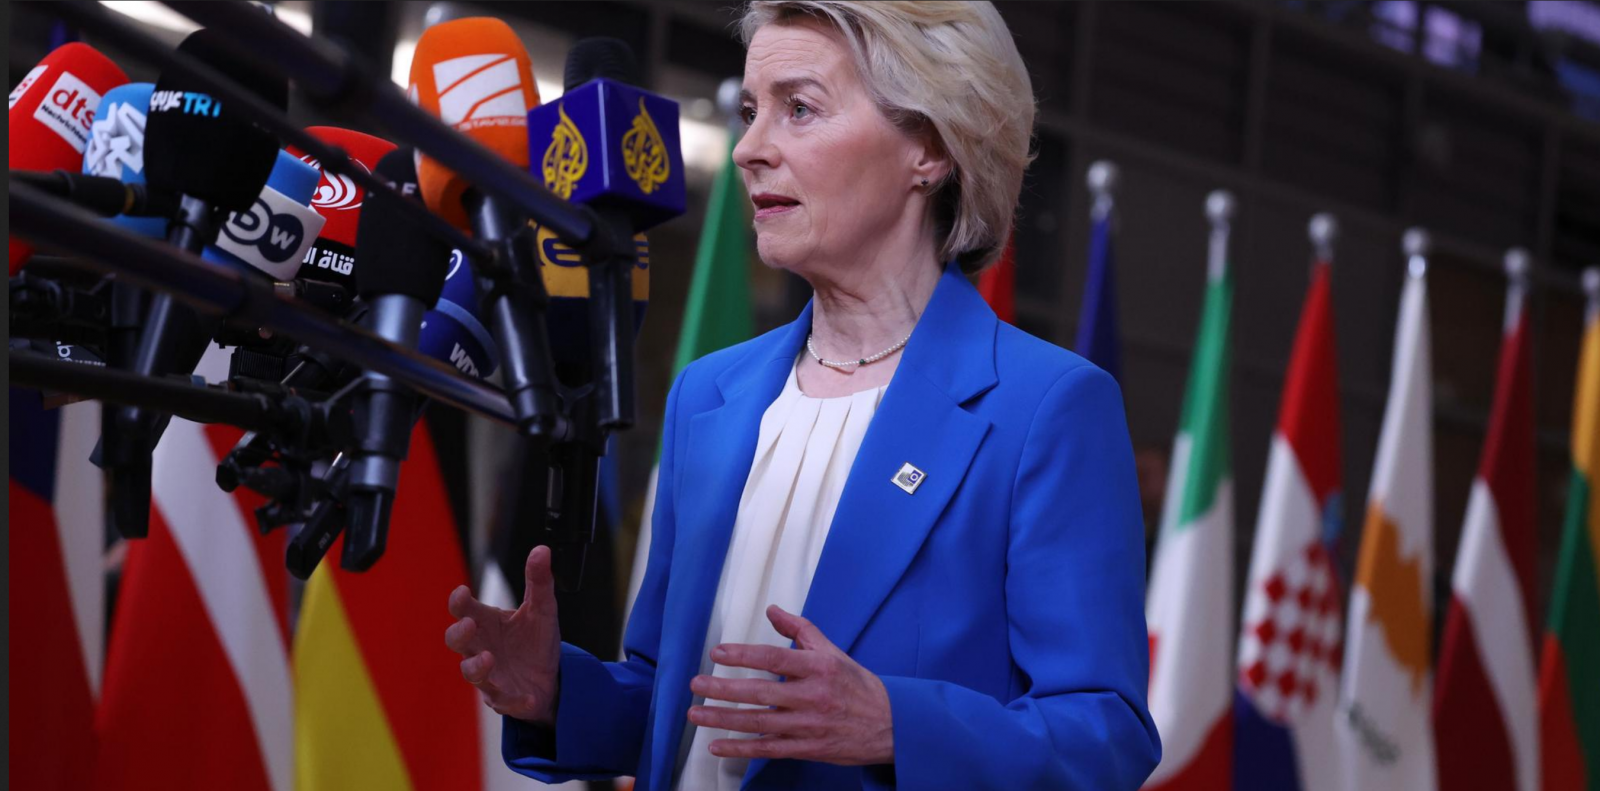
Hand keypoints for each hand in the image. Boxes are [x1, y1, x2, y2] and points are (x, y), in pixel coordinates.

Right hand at [444, 546, 561, 724]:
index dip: (459, 602)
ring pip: (472, 673)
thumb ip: (539, 581)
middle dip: (459, 633)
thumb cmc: (535, 641)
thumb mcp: (543, 609)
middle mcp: (481, 648)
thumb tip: (541, 550)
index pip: (464, 610)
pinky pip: (505, 700)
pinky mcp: (506, 697)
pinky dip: (515, 700)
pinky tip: (527, 698)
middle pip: (456, 641)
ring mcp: (490, 675)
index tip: (463, 592)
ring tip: (488, 658)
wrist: (550, 678)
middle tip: (469, 624)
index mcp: (487, 623)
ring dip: (477, 666)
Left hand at [687, 605, 893, 765]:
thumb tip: (772, 610)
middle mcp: (812, 697)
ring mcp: (808, 726)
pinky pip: (768, 750)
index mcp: (818, 668)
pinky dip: (741, 749)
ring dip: (723, 720)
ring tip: (696, 714)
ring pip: (759, 723)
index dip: (743, 655)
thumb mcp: (832, 651)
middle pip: (760, 693)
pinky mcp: (807, 749)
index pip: (774, 658)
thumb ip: (800, 629)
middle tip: (696, 685)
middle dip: (723, 689)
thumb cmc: (856, 685)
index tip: (717, 653)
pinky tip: (716, 746)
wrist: (890, 725)